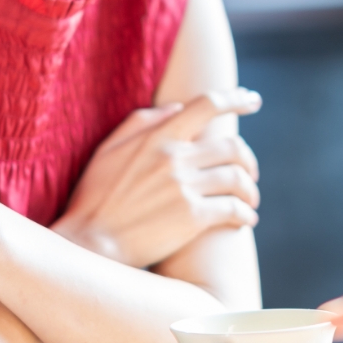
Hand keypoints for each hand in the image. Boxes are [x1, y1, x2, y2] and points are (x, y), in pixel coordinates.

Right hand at [52, 89, 262, 268]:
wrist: (89, 243)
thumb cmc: (94, 198)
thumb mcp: (108, 150)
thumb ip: (142, 122)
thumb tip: (178, 107)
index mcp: (158, 137)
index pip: (206, 105)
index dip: (236, 99)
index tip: (253, 100)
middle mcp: (175, 158)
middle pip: (232, 148)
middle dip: (249, 160)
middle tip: (251, 173)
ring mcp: (185, 188)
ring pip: (237, 180)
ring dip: (249, 190)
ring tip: (249, 200)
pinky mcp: (192, 218)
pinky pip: (233, 209)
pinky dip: (245, 214)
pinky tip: (245, 220)